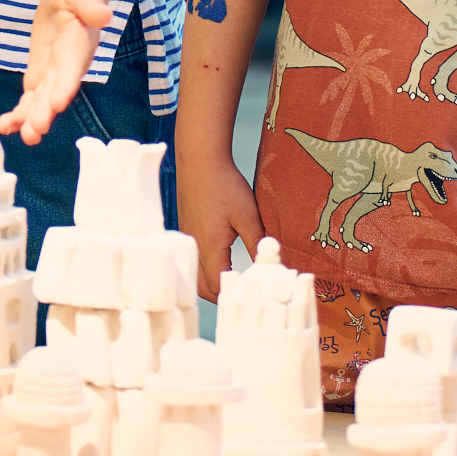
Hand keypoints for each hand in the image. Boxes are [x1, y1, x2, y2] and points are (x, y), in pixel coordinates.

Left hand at [1, 0, 112, 141]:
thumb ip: (92, 5)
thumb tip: (104, 15)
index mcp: (78, 47)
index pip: (72, 69)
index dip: (65, 85)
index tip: (57, 102)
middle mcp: (68, 66)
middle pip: (56, 92)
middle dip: (45, 112)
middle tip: (35, 130)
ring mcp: (53, 74)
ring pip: (42, 101)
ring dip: (32, 119)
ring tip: (23, 136)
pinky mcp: (40, 76)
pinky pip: (29, 98)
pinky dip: (19, 113)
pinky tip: (6, 126)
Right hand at [179, 159, 265, 302]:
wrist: (200, 160)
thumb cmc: (224, 185)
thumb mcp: (248, 216)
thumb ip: (257, 242)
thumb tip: (269, 262)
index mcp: (210, 248)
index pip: (217, 286)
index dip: (233, 294)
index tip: (251, 294)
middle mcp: (195, 247)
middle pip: (201, 287)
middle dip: (220, 295)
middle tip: (242, 293)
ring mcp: (188, 239)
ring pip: (195, 274)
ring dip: (210, 283)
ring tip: (231, 281)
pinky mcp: (187, 230)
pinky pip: (193, 259)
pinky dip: (204, 268)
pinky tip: (220, 260)